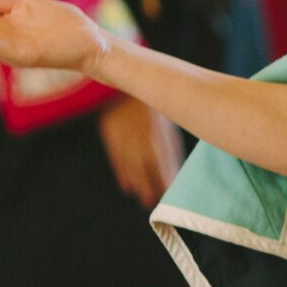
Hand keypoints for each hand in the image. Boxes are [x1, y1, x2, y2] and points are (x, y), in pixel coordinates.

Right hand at [98, 93, 184, 207]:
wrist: (122, 82)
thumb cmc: (151, 102)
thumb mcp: (166, 118)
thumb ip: (170, 142)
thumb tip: (175, 165)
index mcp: (158, 134)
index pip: (165, 163)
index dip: (168, 179)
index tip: (172, 192)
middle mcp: (142, 141)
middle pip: (148, 171)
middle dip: (153, 187)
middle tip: (157, 203)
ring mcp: (125, 141)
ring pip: (133, 169)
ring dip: (139, 186)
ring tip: (145, 200)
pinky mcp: (111, 138)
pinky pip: (118, 161)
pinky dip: (123, 175)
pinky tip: (128, 186)